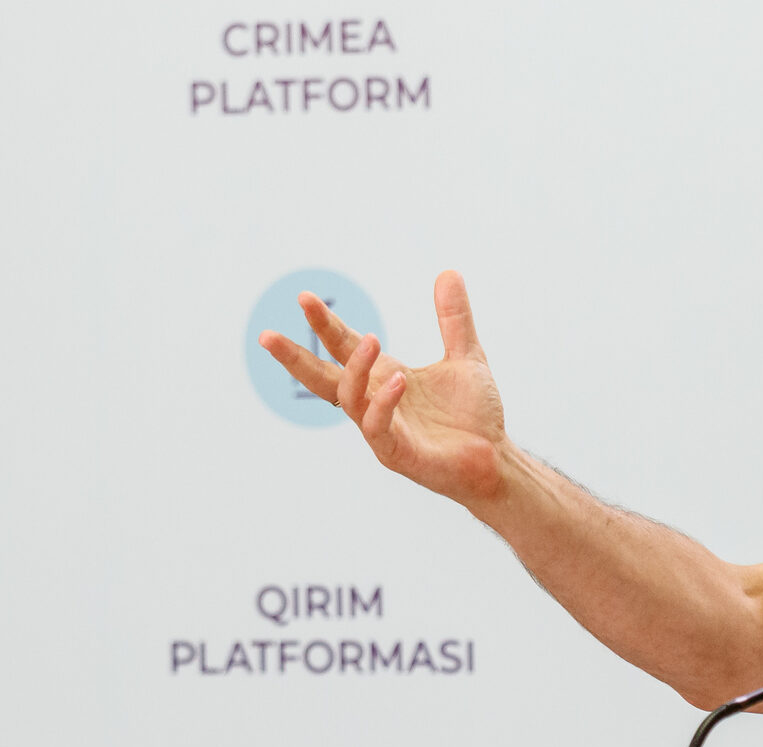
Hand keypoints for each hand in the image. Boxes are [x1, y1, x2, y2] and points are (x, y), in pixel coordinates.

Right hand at [259, 270, 508, 506]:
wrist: (494, 458)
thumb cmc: (474, 415)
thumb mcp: (466, 357)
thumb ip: (454, 319)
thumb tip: (448, 272)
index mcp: (384, 378)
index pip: (343, 347)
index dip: (323, 324)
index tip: (304, 298)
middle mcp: (374, 401)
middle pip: (322, 378)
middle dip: (294, 358)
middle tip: (268, 336)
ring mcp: (381, 428)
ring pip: (349, 398)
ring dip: (355, 368)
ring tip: (371, 340)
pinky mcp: (395, 452)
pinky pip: (377, 426)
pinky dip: (384, 402)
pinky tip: (399, 380)